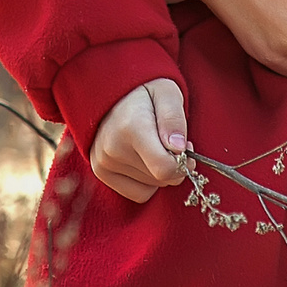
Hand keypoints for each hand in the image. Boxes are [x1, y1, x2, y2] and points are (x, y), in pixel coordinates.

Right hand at [89, 79, 188, 202]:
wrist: (113, 92)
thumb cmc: (146, 92)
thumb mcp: (168, 93)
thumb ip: (174, 119)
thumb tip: (178, 149)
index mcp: (132, 128)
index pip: (164, 168)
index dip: (184, 163)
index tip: (186, 148)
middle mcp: (113, 149)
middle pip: (160, 179)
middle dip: (174, 165)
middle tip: (172, 143)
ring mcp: (104, 163)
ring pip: (151, 187)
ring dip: (161, 172)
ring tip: (156, 147)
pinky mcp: (101, 172)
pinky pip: (138, 194)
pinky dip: (148, 182)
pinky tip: (146, 160)